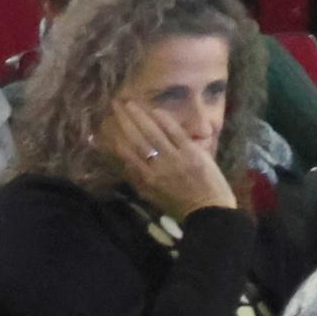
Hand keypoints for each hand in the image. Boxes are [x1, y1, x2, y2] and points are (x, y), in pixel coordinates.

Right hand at [111, 95, 235, 216]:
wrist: (208, 211)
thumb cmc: (180, 205)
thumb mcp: (152, 196)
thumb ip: (137, 178)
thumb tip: (123, 159)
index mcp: (145, 179)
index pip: (126, 153)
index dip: (115, 136)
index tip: (108, 121)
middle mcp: (156, 167)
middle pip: (136, 139)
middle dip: (124, 120)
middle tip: (115, 104)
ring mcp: (174, 158)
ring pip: (153, 133)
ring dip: (140, 115)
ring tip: (130, 103)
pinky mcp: (192, 152)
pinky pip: (175, 132)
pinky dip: (164, 120)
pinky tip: (155, 110)